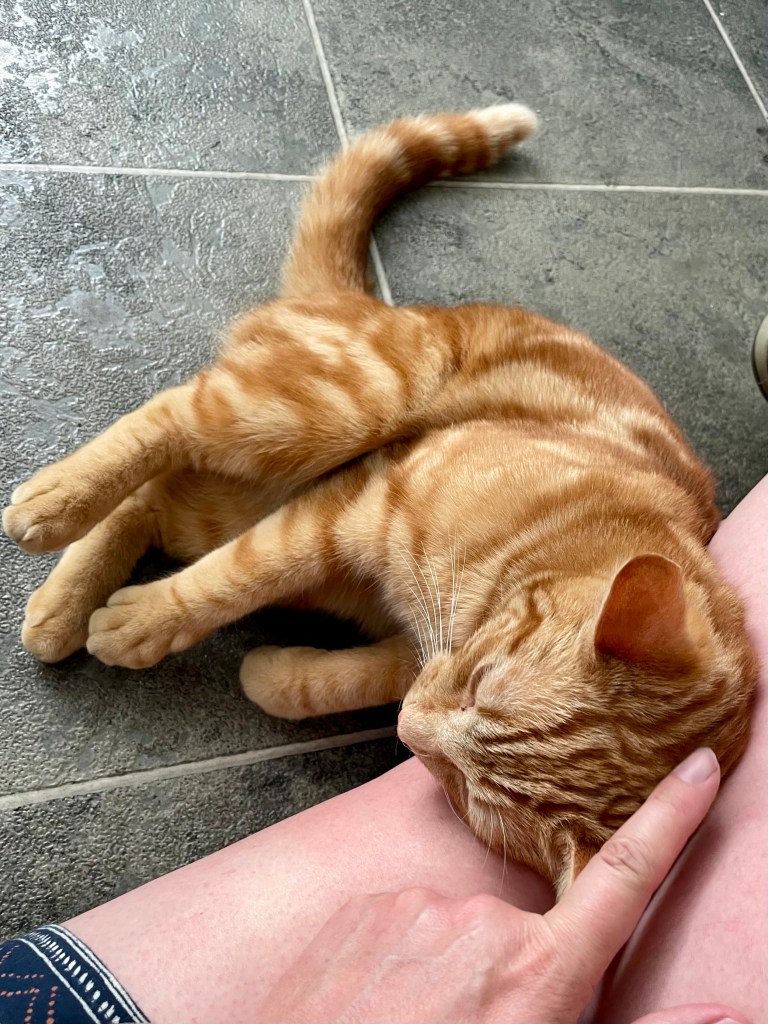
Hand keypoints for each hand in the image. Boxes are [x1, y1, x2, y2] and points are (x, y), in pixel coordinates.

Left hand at [253, 748, 747, 1023]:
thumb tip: (738, 1012)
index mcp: (538, 975)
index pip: (623, 881)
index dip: (668, 821)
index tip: (697, 768)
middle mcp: (481, 923)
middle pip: (519, 929)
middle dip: (508, 969)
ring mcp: (416, 907)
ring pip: (455, 926)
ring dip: (447, 967)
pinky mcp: (363, 906)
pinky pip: (401, 920)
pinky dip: (399, 956)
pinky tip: (378, 1008)